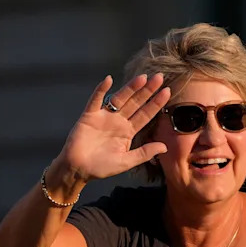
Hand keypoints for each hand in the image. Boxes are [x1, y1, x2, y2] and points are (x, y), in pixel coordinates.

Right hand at [54, 73, 170, 183]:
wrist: (78, 169)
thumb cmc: (101, 167)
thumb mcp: (126, 162)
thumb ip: (144, 153)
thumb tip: (164, 147)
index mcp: (128, 131)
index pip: (145, 114)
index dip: (156, 103)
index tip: (167, 92)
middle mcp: (118, 121)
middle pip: (135, 102)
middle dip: (147, 90)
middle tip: (159, 77)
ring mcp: (104, 116)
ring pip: (119, 99)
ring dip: (130, 88)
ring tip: (142, 78)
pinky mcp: (89, 116)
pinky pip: (95, 100)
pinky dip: (101, 90)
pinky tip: (108, 80)